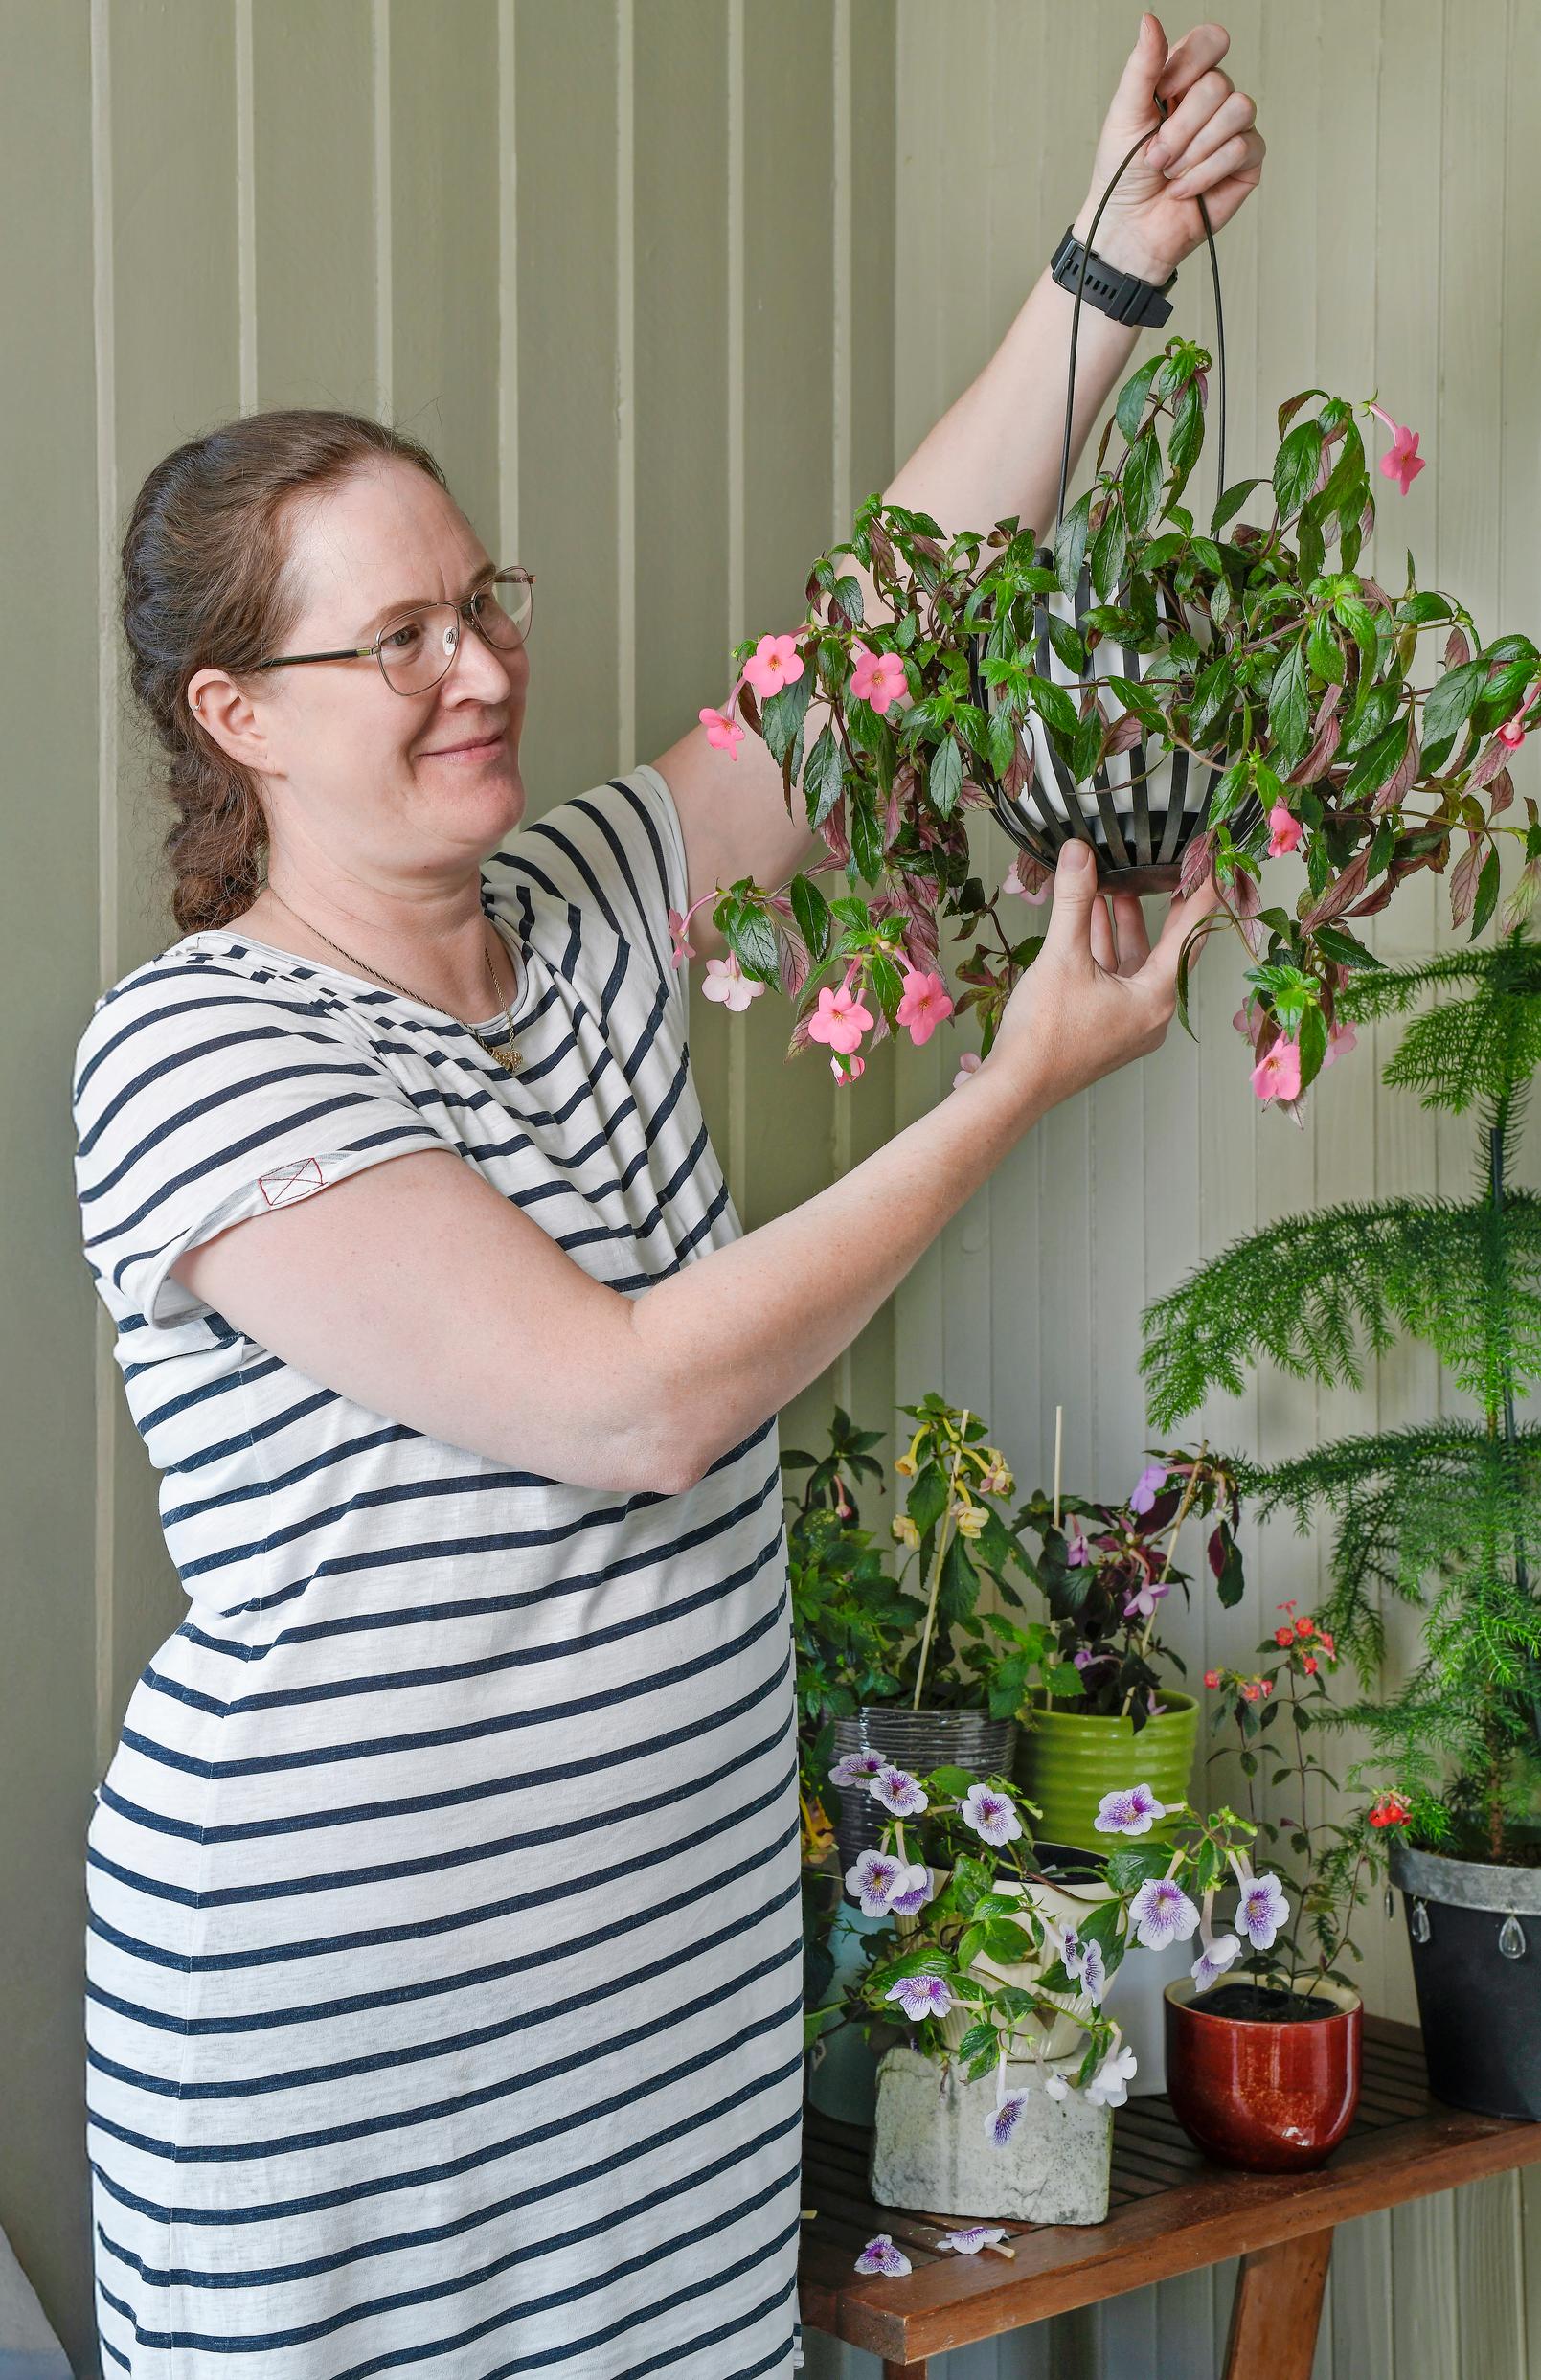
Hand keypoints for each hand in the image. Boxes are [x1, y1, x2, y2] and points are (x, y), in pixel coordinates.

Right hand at [980, 838, 1221, 1108]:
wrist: (1016, 1085)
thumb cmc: (1044, 1037)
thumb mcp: (1062, 955)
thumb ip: (1074, 900)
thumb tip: (1078, 854)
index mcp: (1155, 998)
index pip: (1190, 934)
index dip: (1200, 895)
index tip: (1208, 867)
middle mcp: (1151, 1014)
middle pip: (1167, 950)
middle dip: (1160, 909)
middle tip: (1171, 874)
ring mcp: (1129, 1024)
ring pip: (1136, 964)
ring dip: (1124, 928)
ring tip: (1115, 891)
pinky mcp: (1106, 1028)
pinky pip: (1116, 980)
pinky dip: (1105, 951)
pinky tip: (1088, 926)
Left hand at [1072, 15, 1264, 285]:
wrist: (1129, 230)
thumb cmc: (1121, 175)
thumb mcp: (1125, 114)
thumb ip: (1143, 66)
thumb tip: (1149, 19)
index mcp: (1185, 79)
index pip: (1211, 41)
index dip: (1189, 65)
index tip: (1162, 95)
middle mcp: (1213, 101)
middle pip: (1219, 84)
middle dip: (1181, 127)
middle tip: (1157, 156)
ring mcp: (1233, 130)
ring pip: (1238, 109)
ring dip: (1195, 149)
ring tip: (1170, 173)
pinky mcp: (1247, 163)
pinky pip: (1242, 148)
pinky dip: (1205, 173)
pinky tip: (1185, 190)